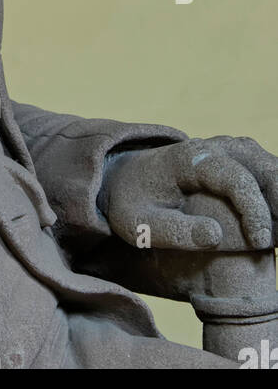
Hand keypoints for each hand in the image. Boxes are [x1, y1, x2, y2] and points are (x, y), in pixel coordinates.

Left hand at [101, 137, 277, 250]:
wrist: (126, 179)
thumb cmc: (132, 203)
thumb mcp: (139, 224)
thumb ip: (173, 231)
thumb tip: (215, 236)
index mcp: (187, 159)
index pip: (233, 177)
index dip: (253, 209)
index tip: (260, 241)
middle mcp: (211, 148)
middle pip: (260, 164)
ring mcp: (225, 151)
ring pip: (267, 165)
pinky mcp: (233, 162)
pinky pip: (263, 172)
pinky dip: (274, 193)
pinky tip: (275, 221)